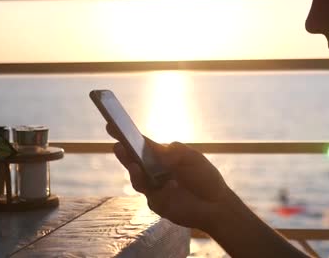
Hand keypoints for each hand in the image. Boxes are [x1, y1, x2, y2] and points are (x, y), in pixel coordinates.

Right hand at [107, 124, 231, 230]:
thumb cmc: (204, 177)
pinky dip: (148, 182)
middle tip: (116, 143)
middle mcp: (154, 170)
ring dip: (132, 168)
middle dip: (124, 151)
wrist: (215, 204)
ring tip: (130, 160)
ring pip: (136, 177)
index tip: (113, 124)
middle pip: (134, 160)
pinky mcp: (155, 202)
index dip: (128, 136)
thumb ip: (170, 152)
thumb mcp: (190, 157)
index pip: (142, 145)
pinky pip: (147, 192)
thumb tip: (150, 146)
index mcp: (163, 156)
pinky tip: (152, 177)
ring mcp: (153, 187)